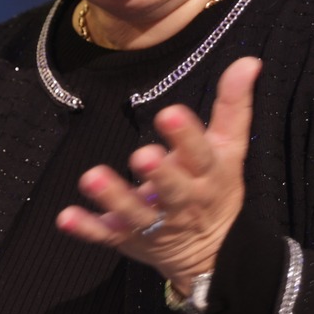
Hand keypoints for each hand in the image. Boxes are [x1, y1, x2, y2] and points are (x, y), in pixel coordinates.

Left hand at [56, 55, 260, 291]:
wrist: (212, 252)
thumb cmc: (215, 187)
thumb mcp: (229, 149)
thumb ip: (232, 106)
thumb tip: (248, 61)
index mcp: (206, 174)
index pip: (200, 153)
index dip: (186, 136)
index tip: (170, 113)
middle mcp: (182, 200)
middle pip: (171, 188)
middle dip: (158, 174)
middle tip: (141, 156)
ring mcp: (153, 222)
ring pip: (133, 212)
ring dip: (113, 196)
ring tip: (91, 177)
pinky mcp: (128, 238)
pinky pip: (105, 235)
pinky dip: (86, 228)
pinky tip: (65, 217)